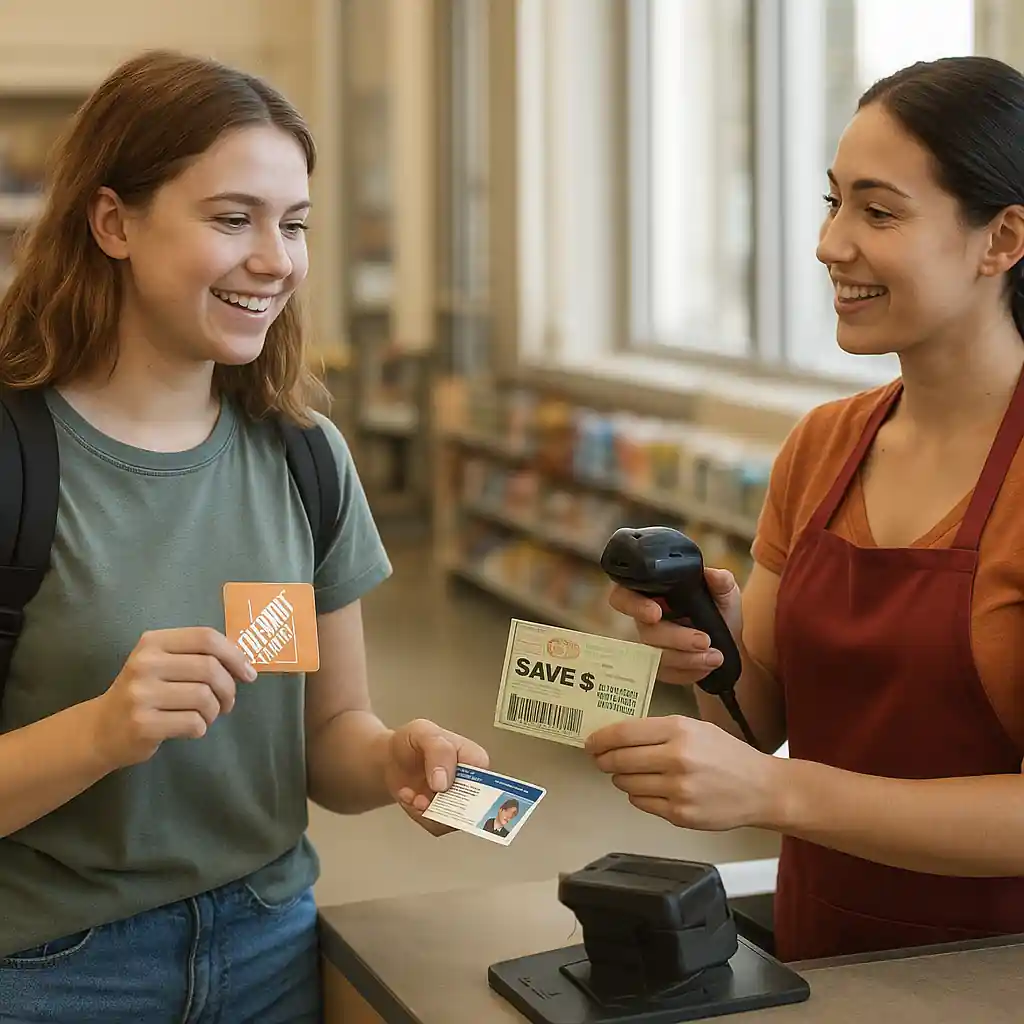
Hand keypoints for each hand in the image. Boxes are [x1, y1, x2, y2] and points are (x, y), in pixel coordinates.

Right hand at [92, 627, 257, 768]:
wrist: (100, 729)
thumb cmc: (143, 693)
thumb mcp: (162, 663)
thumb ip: (196, 656)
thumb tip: (244, 662)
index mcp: (153, 642)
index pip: (206, 638)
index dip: (234, 655)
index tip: (248, 673)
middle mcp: (145, 664)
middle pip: (210, 669)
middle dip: (229, 688)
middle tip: (227, 702)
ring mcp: (141, 695)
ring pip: (205, 697)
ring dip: (215, 711)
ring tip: (207, 716)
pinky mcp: (143, 724)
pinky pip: (193, 723)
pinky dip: (201, 728)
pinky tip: (190, 728)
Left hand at [384, 719, 489, 835]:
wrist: (392, 758)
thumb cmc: (413, 741)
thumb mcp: (423, 733)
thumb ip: (439, 751)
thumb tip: (445, 782)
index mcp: (474, 760)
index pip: (488, 782)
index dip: (471, 790)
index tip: (443, 789)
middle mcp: (470, 784)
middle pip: (473, 809)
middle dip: (444, 807)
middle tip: (421, 799)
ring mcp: (456, 802)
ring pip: (452, 822)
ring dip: (427, 812)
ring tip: (411, 796)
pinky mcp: (441, 816)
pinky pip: (435, 826)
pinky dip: (418, 815)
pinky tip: (408, 798)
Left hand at [586, 714, 779, 830]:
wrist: (761, 788)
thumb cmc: (727, 755)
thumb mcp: (695, 728)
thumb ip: (658, 730)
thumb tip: (617, 736)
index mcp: (679, 730)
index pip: (624, 733)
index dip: (600, 738)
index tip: (590, 742)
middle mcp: (677, 759)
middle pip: (619, 760)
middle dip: (604, 760)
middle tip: (600, 758)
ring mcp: (678, 790)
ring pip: (626, 783)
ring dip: (621, 778)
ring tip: (632, 772)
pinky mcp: (680, 815)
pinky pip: (641, 802)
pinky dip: (638, 794)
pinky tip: (651, 787)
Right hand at [609, 568, 741, 687]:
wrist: (729, 645)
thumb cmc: (720, 612)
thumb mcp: (724, 593)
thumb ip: (721, 582)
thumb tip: (713, 574)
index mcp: (653, 594)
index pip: (625, 595)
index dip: (634, 605)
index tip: (656, 613)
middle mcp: (645, 620)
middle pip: (646, 631)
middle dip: (675, 638)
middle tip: (704, 640)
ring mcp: (650, 646)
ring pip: (657, 656)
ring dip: (688, 658)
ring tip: (715, 656)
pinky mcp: (658, 667)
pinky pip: (667, 674)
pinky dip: (690, 672)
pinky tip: (708, 666)